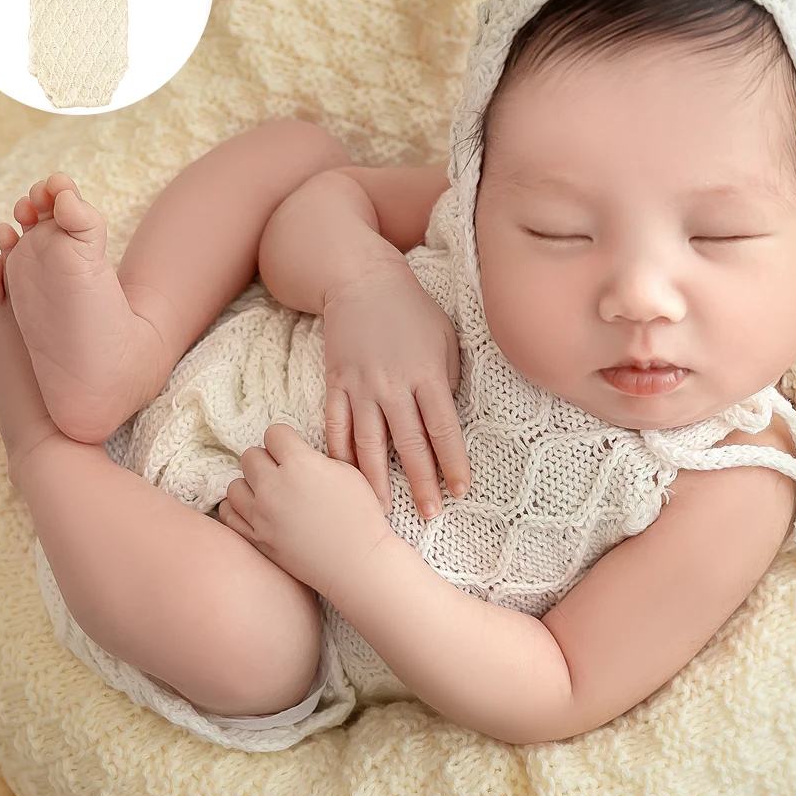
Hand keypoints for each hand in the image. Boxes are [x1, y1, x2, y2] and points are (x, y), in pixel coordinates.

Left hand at [215, 422, 390, 600]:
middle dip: (266, 460)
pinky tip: (256, 510)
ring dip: (250, 485)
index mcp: (300, 464)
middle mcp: (274, 486)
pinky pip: (229, 514)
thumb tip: (296, 454)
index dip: (285, 439)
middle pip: (250, 456)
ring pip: (235, 485)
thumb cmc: (360, 516)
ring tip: (269, 493)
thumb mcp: (348, 472)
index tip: (292, 449)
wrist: (357, 562)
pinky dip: (239, 509)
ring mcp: (261, 514)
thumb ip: (316, 457)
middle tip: (282, 472)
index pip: (274, 434)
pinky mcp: (256, 538)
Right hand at [322, 264, 470, 519]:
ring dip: (377, 480)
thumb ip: (448, 380)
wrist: (360, 281)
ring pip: (368, 443)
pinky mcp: (335, 383)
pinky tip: (344, 478)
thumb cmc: (411, 309)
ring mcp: (360, 386)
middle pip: (408, 444)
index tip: (460, 490)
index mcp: (427, 373)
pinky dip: (340, 455)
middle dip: (421, 482)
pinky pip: (336, 427)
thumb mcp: (445, 337)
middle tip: (430, 514)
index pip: (444, 429)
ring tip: (383, 511)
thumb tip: (443, 421)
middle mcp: (393, 384)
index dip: (453, 463)